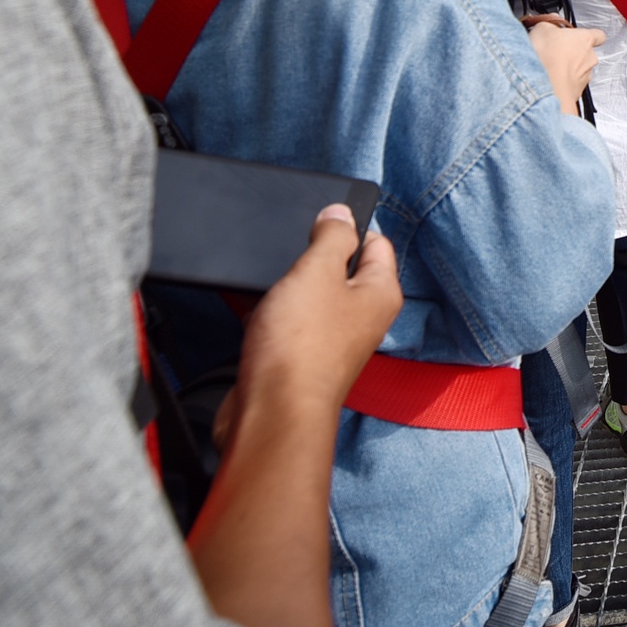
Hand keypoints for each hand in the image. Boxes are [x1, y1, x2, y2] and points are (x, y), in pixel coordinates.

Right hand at [233, 204, 401, 418]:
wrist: (272, 413)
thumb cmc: (301, 347)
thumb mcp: (317, 272)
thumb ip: (331, 236)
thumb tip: (341, 213)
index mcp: (380, 293)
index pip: (377, 242)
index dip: (349, 225)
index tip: (320, 217)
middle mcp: (362, 317)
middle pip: (340, 269)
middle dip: (310, 257)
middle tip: (287, 250)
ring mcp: (331, 340)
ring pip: (308, 296)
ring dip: (285, 286)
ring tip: (266, 284)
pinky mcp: (300, 358)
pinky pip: (285, 322)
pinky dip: (267, 312)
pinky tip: (246, 306)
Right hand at [529, 18, 605, 113]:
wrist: (545, 87)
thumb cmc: (547, 57)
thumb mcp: (542, 28)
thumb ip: (550, 23)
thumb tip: (551, 22)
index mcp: (585, 39)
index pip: (598, 35)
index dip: (589, 35)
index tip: (578, 36)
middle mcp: (590, 58)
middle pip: (586, 54)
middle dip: (573, 54)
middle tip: (555, 52)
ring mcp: (585, 77)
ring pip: (579, 71)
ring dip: (567, 69)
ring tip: (549, 68)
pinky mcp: (577, 92)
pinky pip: (571, 85)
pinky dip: (562, 83)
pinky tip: (549, 80)